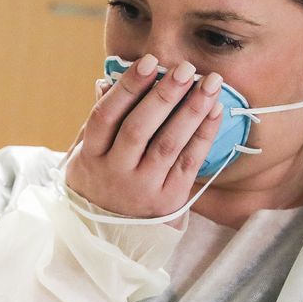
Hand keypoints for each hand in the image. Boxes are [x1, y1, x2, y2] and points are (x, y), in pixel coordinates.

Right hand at [63, 54, 223, 221]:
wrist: (109, 239)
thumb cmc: (99, 185)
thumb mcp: (87, 155)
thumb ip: (99, 121)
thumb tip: (105, 81)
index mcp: (89, 158)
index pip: (105, 116)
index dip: (128, 87)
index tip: (150, 62)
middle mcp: (114, 173)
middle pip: (139, 129)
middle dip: (165, 95)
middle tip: (186, 69)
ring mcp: (142, 188)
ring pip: (168, 144)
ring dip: (191, 110)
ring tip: (210, 83)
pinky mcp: (168, 200)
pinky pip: (190, 162)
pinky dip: (204, 134)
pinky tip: (215, 110)